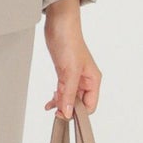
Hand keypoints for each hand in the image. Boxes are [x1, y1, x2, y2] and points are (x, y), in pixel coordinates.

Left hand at [42, 0, 100, 119]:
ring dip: (60, 103)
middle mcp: (85, 80)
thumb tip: (68, 112)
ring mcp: (74, 77)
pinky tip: (50, 102)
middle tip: (56, 113)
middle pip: (79, 103)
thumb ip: (68, 93)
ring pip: (69, 97)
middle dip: (68, 109)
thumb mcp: (70, 71)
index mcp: (93, 80)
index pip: (90, 105)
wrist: (59, 25)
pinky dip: (56, 97)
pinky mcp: (64, 73)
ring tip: (51, 107)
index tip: (66, 116)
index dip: (79, 113)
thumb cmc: (70, 42)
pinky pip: (62, 90)